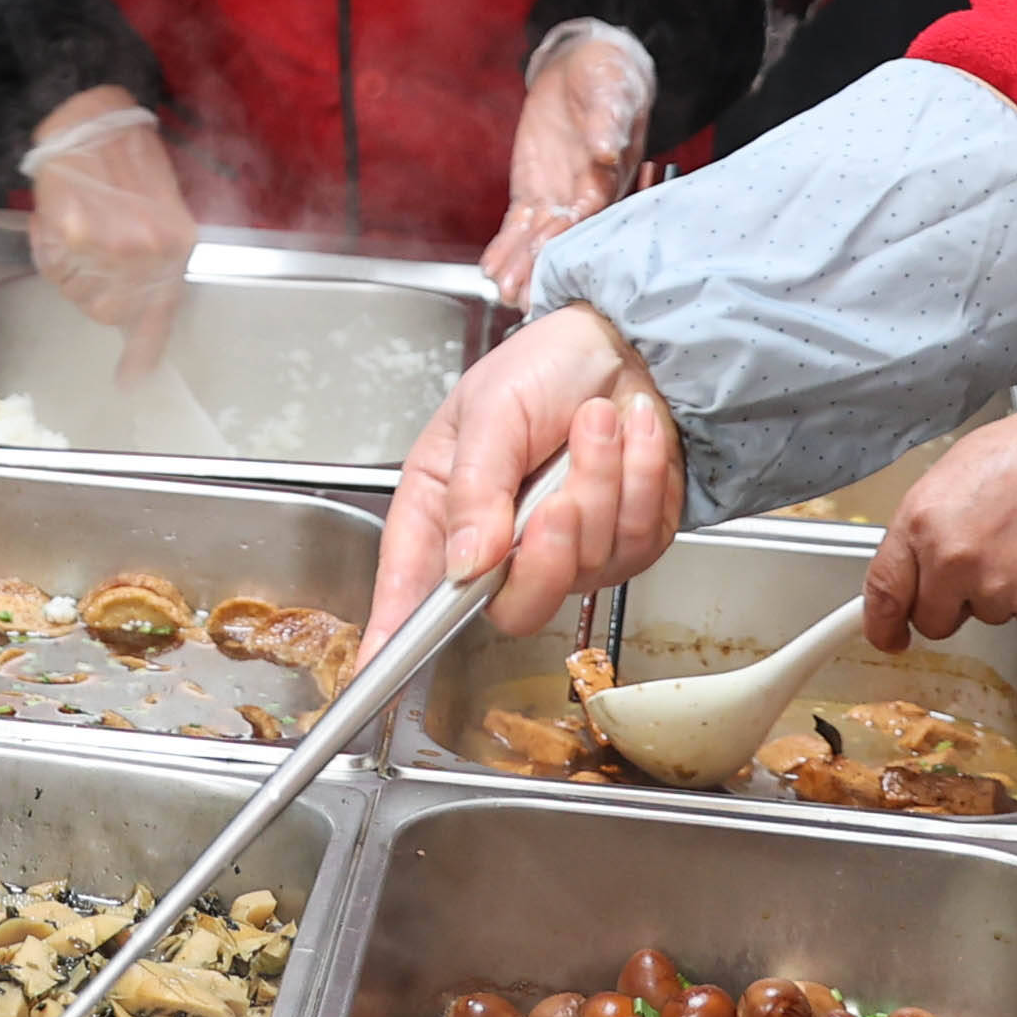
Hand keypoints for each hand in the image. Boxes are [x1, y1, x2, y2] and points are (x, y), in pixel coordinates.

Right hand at [19, 89, 195, 335]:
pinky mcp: (74, 232)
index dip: (142, 352)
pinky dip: (45, 247)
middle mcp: (150, 251)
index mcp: (177, 243)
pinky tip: (53, 216)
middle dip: (91, 292)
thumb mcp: (157, 205)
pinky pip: (51, 265)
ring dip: (67, 270)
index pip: (160, 314)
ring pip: (77, 291)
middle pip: (109, 311)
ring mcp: (112, 244)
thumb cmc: (125, 152)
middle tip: (82, 260)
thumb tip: (133, 302)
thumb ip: (151, 255)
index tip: (131, 382)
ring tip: (68, 227)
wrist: (93, 109)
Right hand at [365, 303, 683, 653]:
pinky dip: (642, 478)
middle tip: (556, 498)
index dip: (391, 637)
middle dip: (548, 550)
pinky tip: (633, 434)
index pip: (411, 591)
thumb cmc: (541, 368)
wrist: (625, 342)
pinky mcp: (625, 544)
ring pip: (586, 568)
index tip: (374, 673)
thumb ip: (475, 490)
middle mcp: (500, 546)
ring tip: (598, 422)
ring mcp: (566, 552)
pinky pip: (638, 541)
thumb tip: (467, 563)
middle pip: (516, 606)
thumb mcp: (489, 412)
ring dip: (601, 484)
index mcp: (444, 513)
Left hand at [484, 23, 654, 307]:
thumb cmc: (608, 79)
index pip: (589, 214)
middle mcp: (585, 195)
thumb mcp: (612, 92)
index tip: (550, 260)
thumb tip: (606, 150)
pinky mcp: (534, 190)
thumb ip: (610, 122)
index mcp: (610, 177)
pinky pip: (519, 223)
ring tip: (501, 290)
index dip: (568, 238)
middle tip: (520, 296)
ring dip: (520, 264)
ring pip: (538, 237)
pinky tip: (491, 267)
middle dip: (540, 266)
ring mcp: (558, 196)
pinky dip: (506, 244)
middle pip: (561, 237)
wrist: (584, 68)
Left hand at [862, 394, 1016, 652]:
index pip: (885, 588)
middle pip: (933, 619)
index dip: (881, 621)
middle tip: (981, 568)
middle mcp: (953, 563)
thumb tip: (919, 560)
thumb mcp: (956, 472)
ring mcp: (998, 589)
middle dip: (951, 605)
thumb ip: (929, 523)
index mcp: (923, 523)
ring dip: (1000, 592)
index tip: (887, 636)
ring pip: (986, 614)